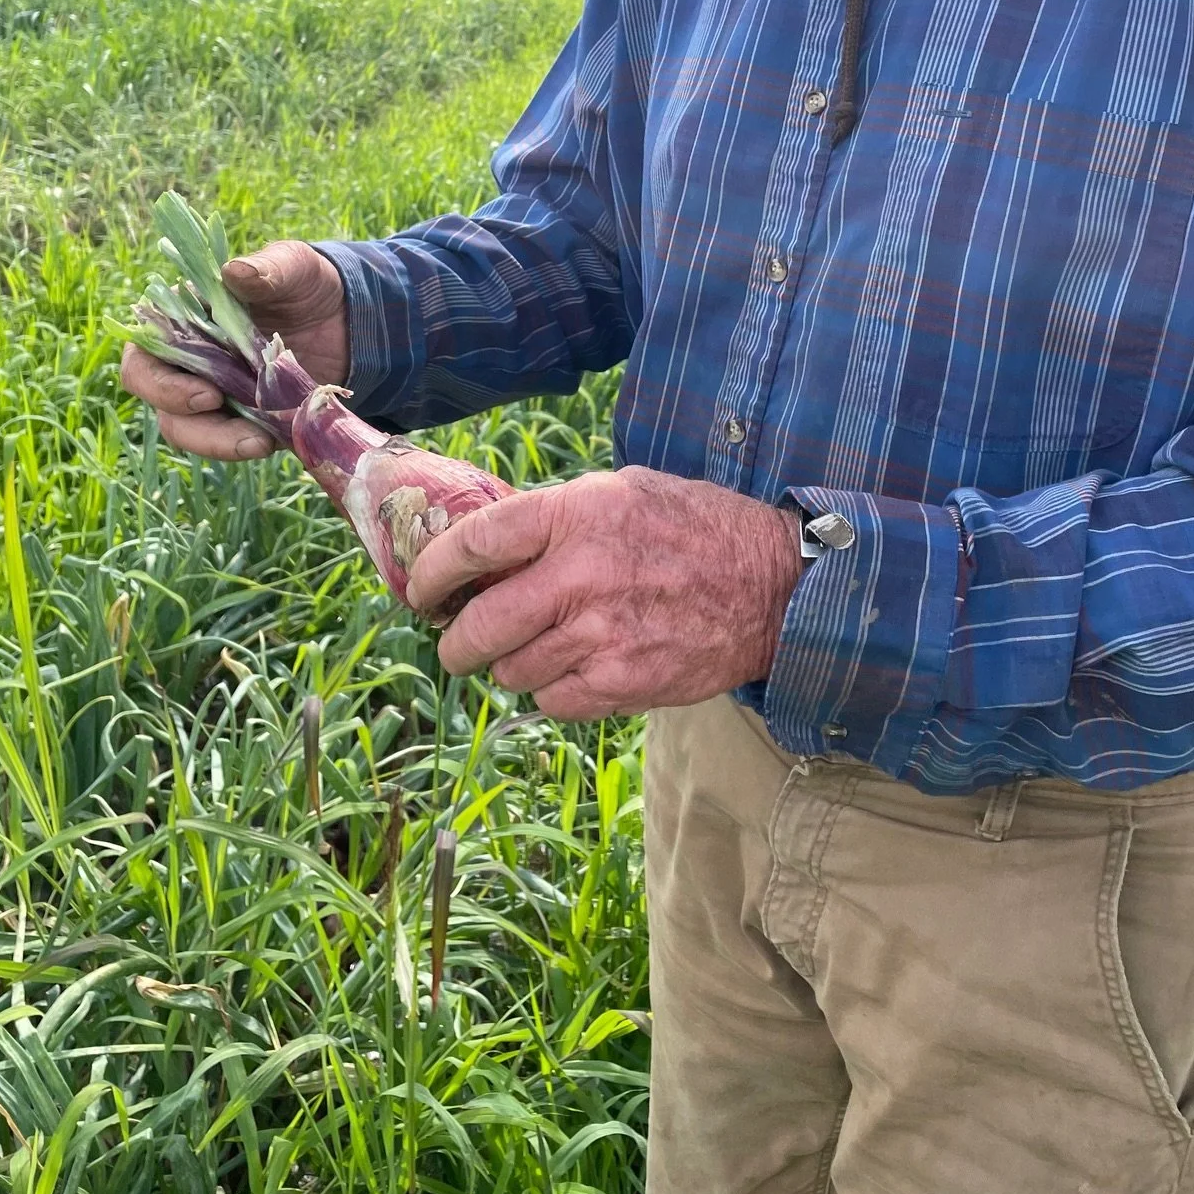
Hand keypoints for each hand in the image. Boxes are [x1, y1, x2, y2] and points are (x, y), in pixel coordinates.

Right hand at [119, 240, 349, 459]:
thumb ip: (267, 267)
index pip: (143, 353)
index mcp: (183, 317)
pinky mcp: (239, 416)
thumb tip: (233, 271)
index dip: (158, 381)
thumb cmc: (306, 283)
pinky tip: (274, 443)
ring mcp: (210, 390)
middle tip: (227, 420)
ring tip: (260, 443)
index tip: (205, 394)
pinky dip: (244, 445)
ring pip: (187, 428)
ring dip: (218, 442)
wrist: (346, 319)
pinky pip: (227, 440)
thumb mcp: (295, 266)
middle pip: (158, 398)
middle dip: (187, 419)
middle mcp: (187, 357)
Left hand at [404, 466, 803, 719]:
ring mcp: (602, 635)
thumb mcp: (622, 492)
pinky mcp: (624, 683)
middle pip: (479, 625)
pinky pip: (554, 701)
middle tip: (456, 643)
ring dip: (510, 666)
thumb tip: (486, 547)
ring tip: (533, 649)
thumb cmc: (695, 527)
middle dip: (454, 642)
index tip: (422, 589)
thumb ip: (556, 517)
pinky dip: (552, 691)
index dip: (434, 571)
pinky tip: (574, 668)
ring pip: (512, 670)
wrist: (772, 584)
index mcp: (576, 514)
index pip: (475, 543)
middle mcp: (581, 574)